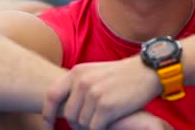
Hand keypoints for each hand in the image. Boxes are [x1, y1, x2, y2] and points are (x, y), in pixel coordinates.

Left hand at [43, 57, 161, 129]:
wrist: (147, 71)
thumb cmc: (122, 75)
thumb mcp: (96, 72)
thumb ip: (79, 84)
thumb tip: (65, 107)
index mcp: (77, 72)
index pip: (52, 95)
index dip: (47, 113)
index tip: (47, 126)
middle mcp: (82, 82)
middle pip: (68, 114)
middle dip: (76, 125)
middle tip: (88, 126)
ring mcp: (94, 94)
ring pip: (81, 123)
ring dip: (90, 127)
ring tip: (102, 123)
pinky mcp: (107, 106)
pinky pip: (95, 128)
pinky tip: (110, 125)